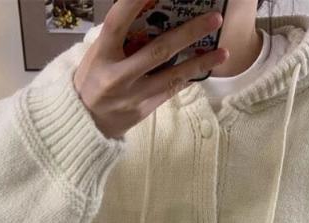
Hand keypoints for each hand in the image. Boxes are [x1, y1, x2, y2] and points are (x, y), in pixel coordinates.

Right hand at [73, 0, 228, 139]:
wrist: (85, 124)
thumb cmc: (92, 81)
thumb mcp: (96, 55)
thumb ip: (118, 37)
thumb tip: (148, 10)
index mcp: (101, 55)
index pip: (118, 22)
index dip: (134, 2)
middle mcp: (118, 76)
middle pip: (158, 50)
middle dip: (189, 33)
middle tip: (215, 18)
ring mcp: (133, 95)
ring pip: (172, 75)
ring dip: (200, 62)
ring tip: (223, 52)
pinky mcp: (144, 110)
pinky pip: (171, 90)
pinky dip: (189, 77)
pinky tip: (206, 67)